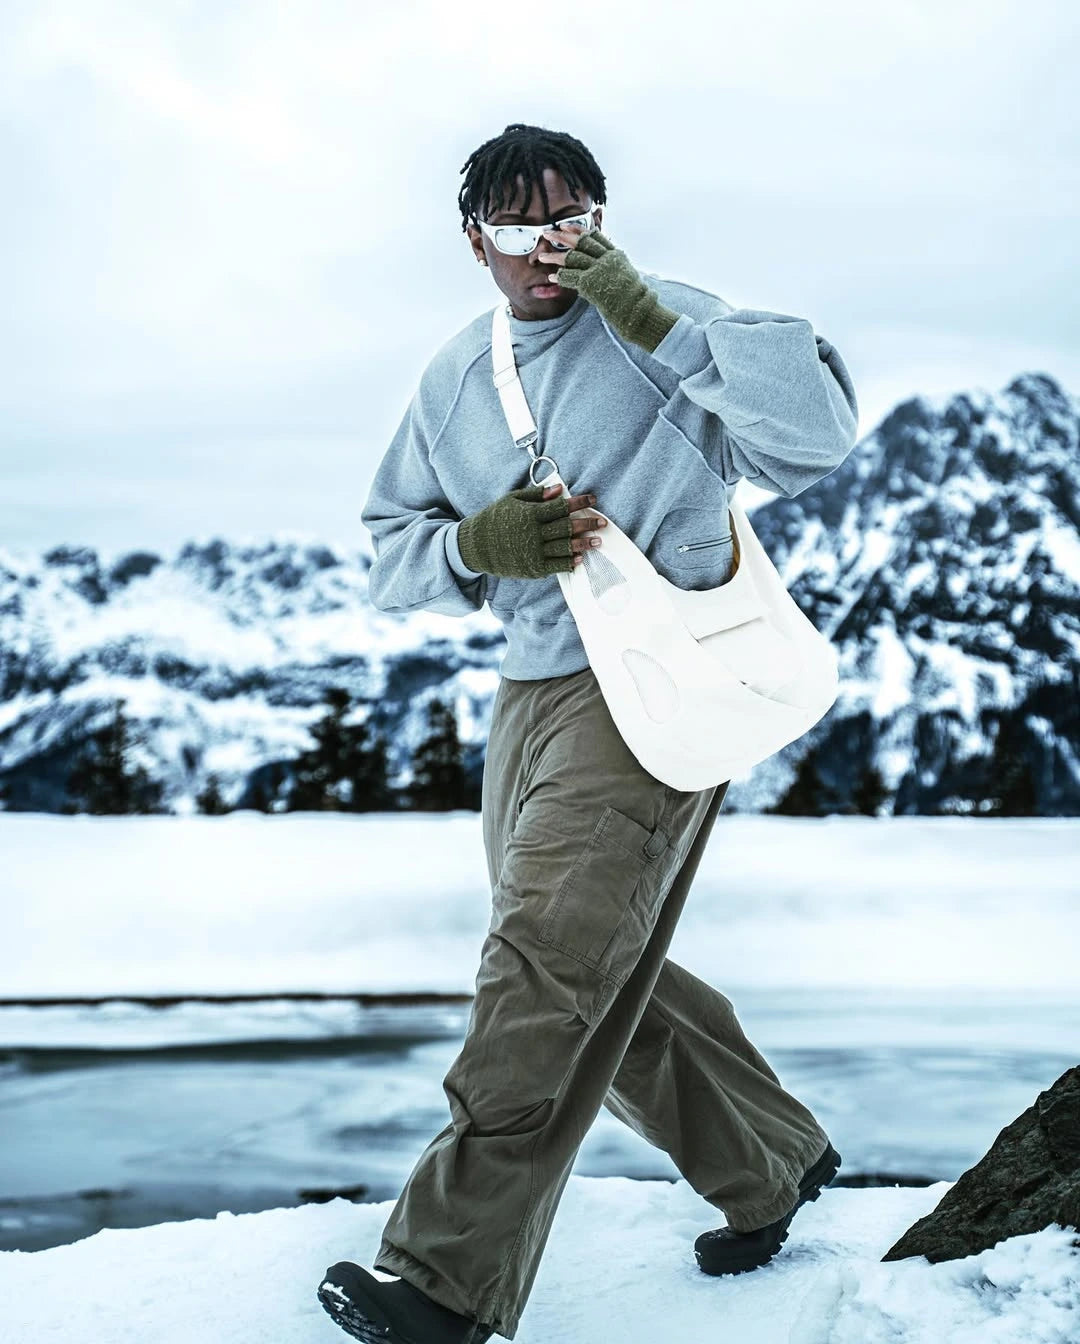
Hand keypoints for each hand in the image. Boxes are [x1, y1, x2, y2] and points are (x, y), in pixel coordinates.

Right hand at [457, 481, 607, 578]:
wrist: (475, 547)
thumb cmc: (493, 519)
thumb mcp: (511, 500)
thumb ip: (536, 495)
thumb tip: (558, 489)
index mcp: (529, 514)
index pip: (561, 506)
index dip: (579, 502)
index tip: (593, 499)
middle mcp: (533, 533)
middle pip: (567, 527)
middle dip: (587, 523)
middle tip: (603, 522)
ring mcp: (533, 552)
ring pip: (564, 547)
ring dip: (583, 544)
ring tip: (597, 541)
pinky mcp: (532, 568)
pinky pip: (555, 566)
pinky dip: (569, 562)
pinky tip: (580, 558)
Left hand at [537, 228, 679, 354]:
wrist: (637, 309)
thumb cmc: (633, 297)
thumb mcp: (626, 274)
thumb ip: (613, 266)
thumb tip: (604, 264)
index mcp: (615, 254)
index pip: (595, 236)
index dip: (578, 230)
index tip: (565, 225)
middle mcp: (606, 258)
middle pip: (580, 242)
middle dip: (561, 236)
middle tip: (547, 233)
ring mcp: (598, 270)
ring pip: (572, 257)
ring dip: (554, 256)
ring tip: (541, 256)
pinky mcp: (590, 283)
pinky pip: (570, 276)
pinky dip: (560, 276)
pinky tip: (551, 276)